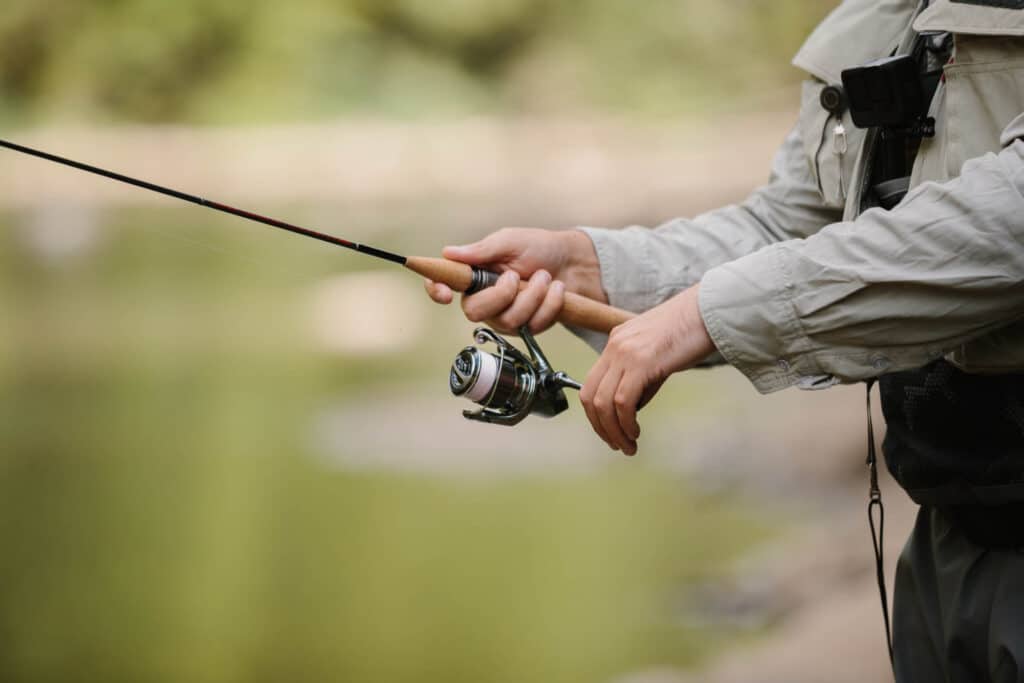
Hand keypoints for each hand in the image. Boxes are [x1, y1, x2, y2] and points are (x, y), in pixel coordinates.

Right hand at [423, 228, 604, 333]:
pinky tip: (556, 289)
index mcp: (473, 275)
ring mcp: (505, 317)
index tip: (446, 293)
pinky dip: (550, 303)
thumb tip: (448, 252)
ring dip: (533, 295)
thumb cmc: (538, 247)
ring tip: (545, 276)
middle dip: (501, 294)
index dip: (437, 291)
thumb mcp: (509, 241)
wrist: (573, 263)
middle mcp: (484, 299)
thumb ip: (481, 250)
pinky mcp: (527, 328)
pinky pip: (533, 325)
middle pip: (474, 312)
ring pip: (509, 320)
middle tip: (516, 275)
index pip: (443, 286)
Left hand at [580, 285, 714, 455]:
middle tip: (617, 445)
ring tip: (629, 445)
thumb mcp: (657, 355)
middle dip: (601, 427)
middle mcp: (614, 346)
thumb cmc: (692, 333)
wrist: (711, 309)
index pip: (590, 384)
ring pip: (603, 402)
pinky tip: (636, 432)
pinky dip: (626, 422)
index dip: (595, 415)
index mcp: (616, 342)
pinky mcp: (641, 361)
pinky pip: (622, 401)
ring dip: (613, 430)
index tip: (609, 432)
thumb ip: (640, 379)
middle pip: (590, 396)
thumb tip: (630, 411)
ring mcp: (625, 352)